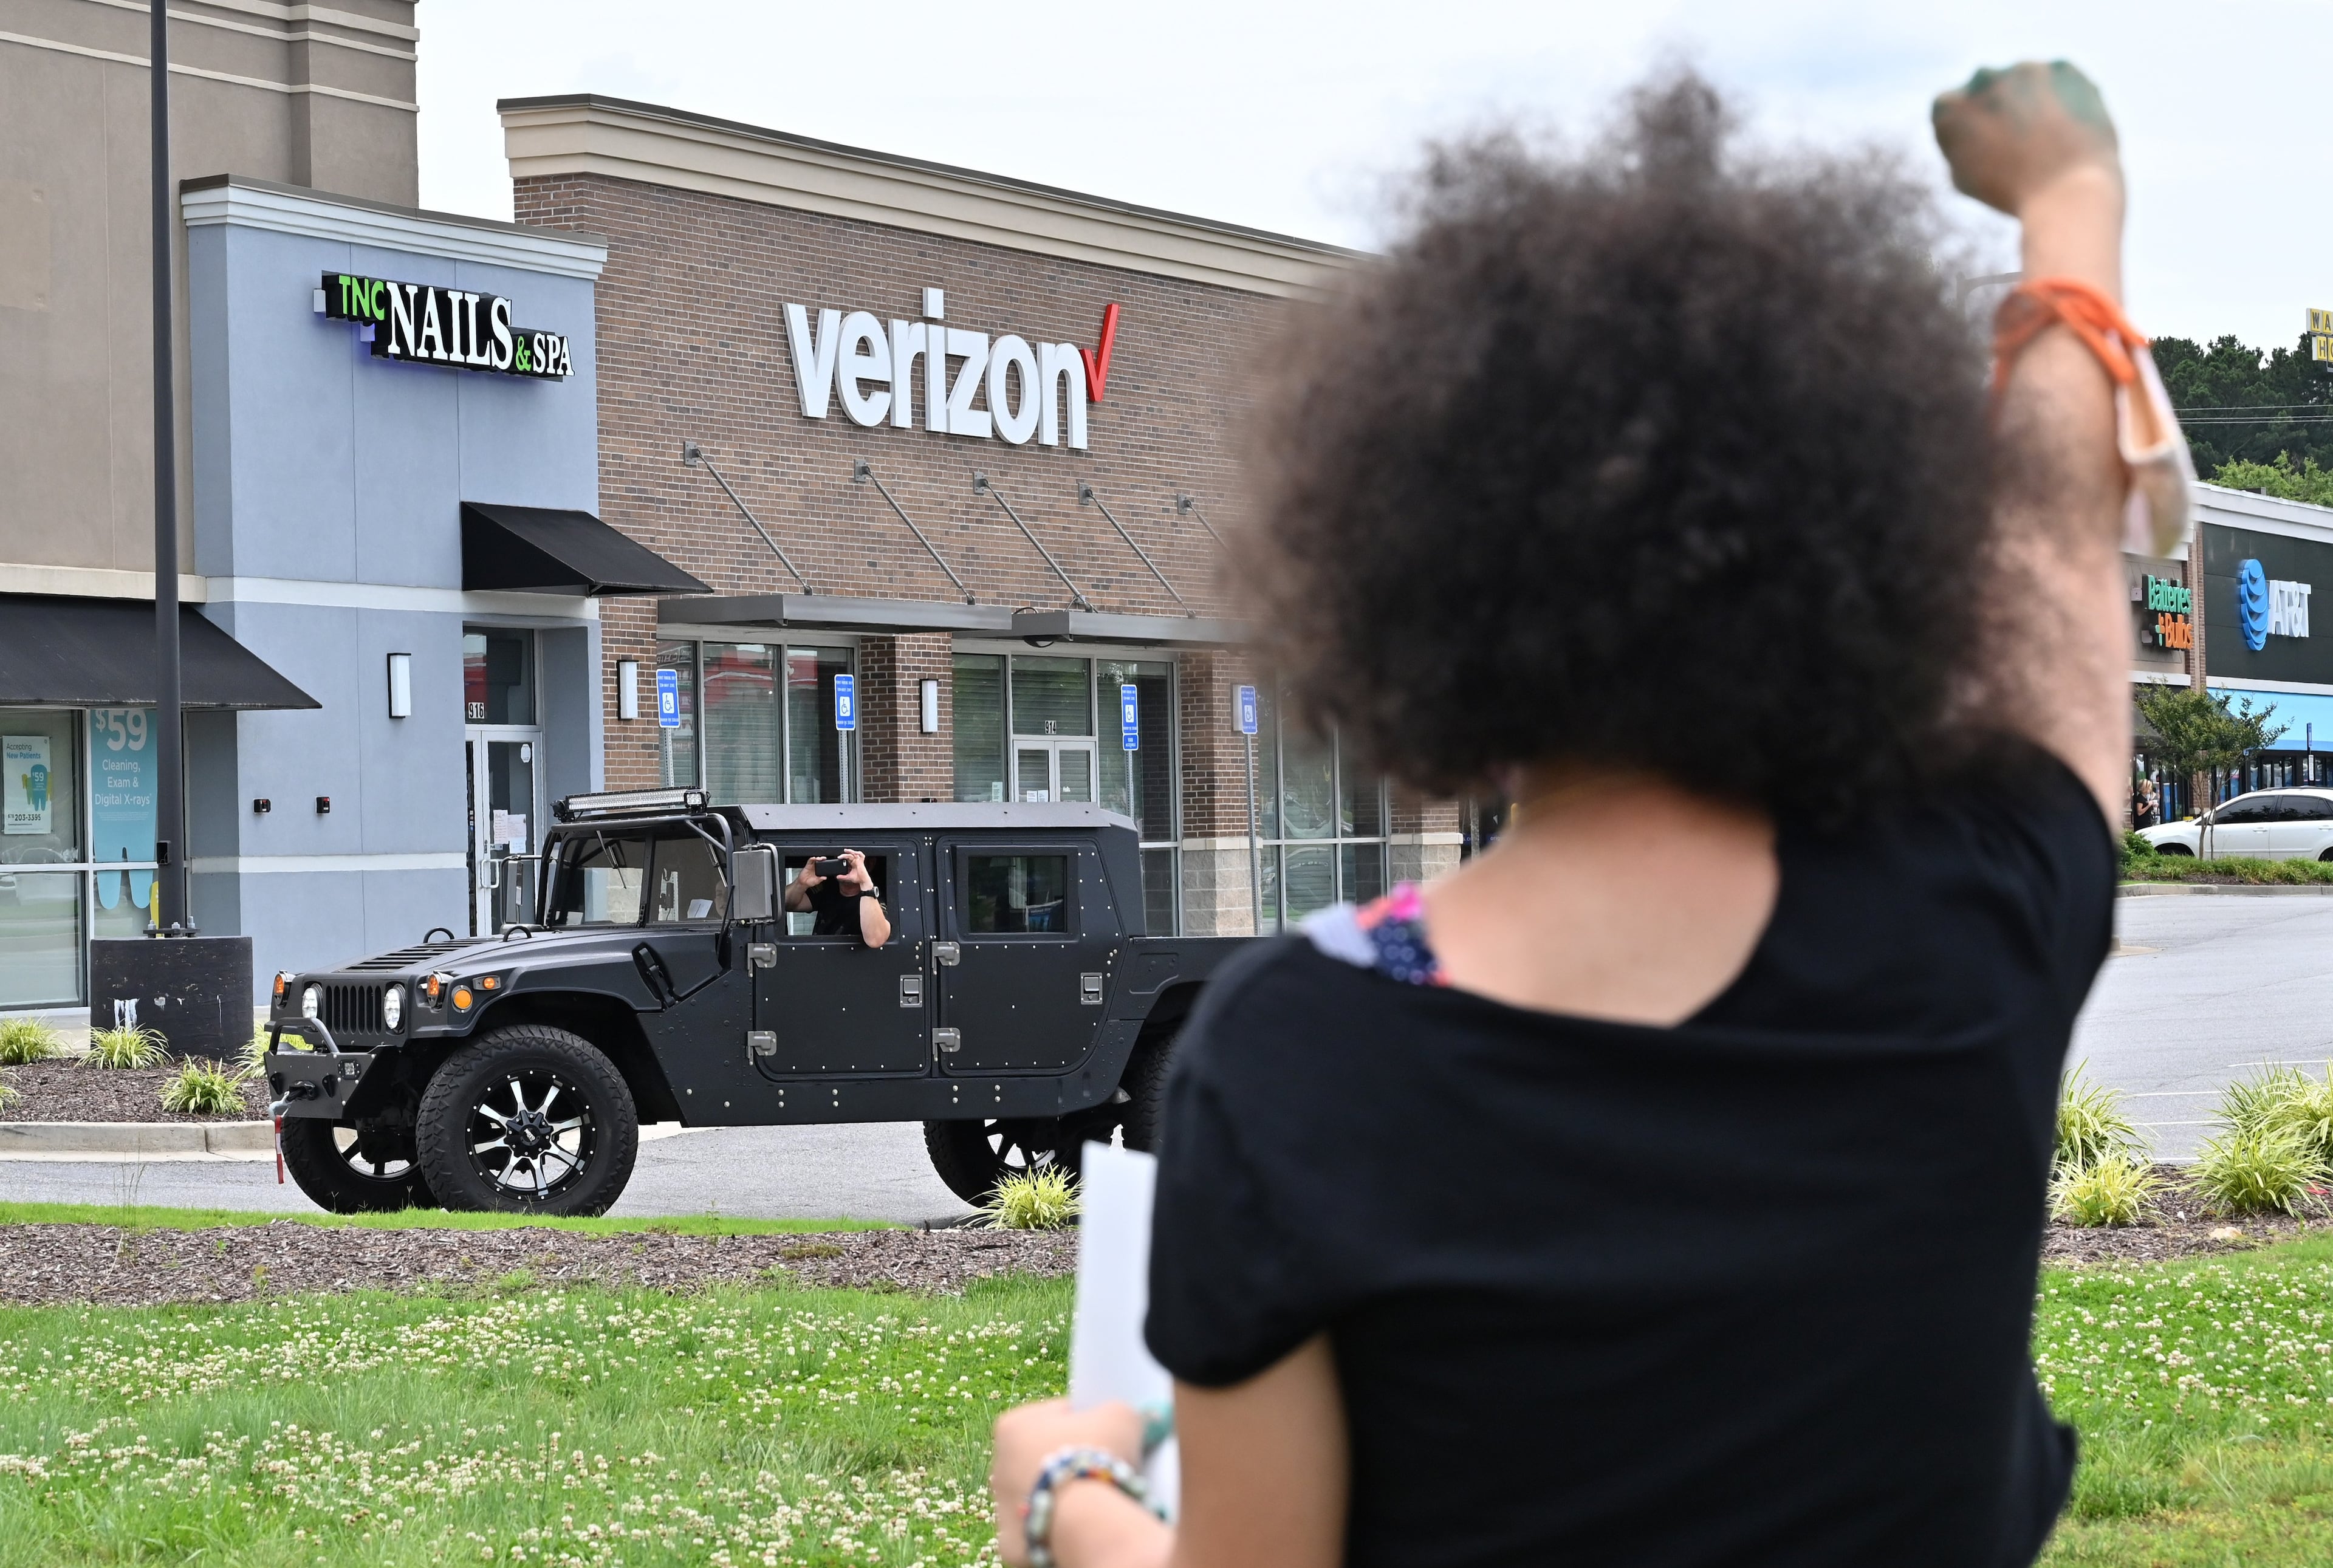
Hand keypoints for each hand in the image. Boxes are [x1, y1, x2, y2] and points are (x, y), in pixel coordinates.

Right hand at [793, 859, 822, 889]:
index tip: (828, 862)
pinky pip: (809, 861)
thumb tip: (825, 877)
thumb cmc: (809, 882)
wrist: (803, 883)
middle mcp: (815, 867)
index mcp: (819, 870)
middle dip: (822, 859)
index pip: (823, 865)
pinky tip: (813, 858)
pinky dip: (811, 859)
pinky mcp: (807, 866)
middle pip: (819, 861)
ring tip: (819, 859)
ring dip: (817, 858)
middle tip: (824, 858)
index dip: (825, 863)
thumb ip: (820, 879)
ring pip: (815, 860)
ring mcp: (811, 866)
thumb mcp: (816, 881)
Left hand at [840, 849, 874, 894]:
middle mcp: (855, 862)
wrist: (863, 881)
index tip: (838, 858)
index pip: (847, 858)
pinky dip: (858, 853)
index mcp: (852, 864)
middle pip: (850, 855)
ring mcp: (859, 861)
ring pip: (854, 854)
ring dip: (850, 851)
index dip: (843, 857)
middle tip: (840, 856)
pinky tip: (854, 853)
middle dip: (844, 854)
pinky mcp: (861, 862)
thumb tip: (837, 876)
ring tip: (845, 851)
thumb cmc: (858, 878)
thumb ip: (842, 877)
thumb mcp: (848, 877)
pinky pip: (861, 855)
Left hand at [991, 1398, 1144, 1566]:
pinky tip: (1081, 1522)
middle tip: (1103, 1469)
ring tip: (1096, 1497)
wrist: (1084, 1518)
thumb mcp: (1119, 1417)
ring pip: (1043, 1492)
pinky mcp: (1012, 1540)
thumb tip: (1120, 1417)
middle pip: (1046, 1455)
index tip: (1106, 1435)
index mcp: (1014, 1425)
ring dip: (1065, 1492)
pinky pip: (1041, 1526)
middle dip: (1073, 1459)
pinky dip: (1060, 1524)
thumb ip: (1117, 1410)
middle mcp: (999, 1464)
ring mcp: (1002, 1506)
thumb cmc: (1095, 1457)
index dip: (1087, 1422)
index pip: (1057, 1414)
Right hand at [1932, 61, 2120, 218]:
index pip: (1951, 107)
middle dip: (1999, 106)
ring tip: (2047, 136)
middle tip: (2017, 140)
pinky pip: (2059, 79)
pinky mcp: (2063, 66)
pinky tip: (2068, 126)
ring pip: (2023, 80)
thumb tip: (1974, 127)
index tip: (1984, 148)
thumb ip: (1962, 141)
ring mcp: (2023, 68)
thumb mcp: (1964, 175)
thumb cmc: (2009, 193)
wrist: (2066, 190)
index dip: (1968, 127)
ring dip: (2031, 99)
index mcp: (1947, 107)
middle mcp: (1981, 78)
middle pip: (1987, 86)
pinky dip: (2063, 97)